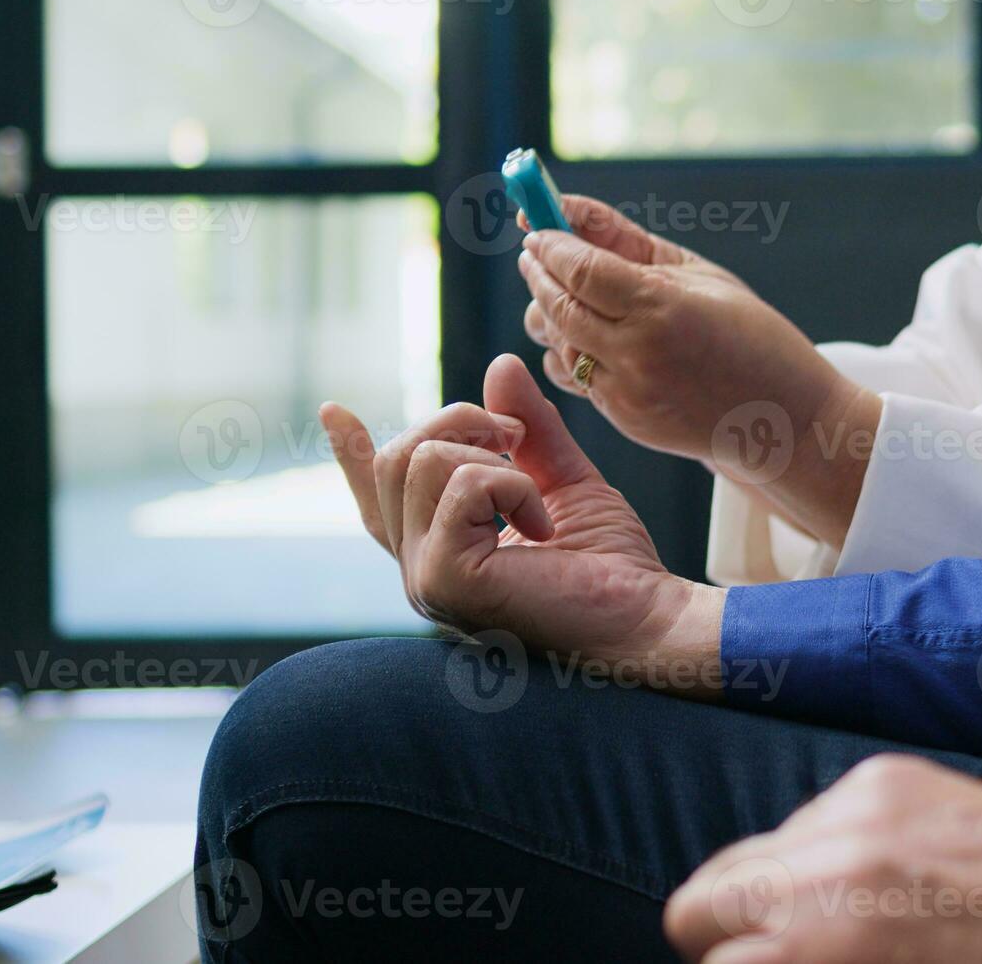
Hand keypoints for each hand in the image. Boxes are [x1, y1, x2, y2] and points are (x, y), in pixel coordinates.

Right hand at [321, 354, 725, 694]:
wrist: (648, 618)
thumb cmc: (613, 567)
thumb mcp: (564, 480)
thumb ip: (529, 429)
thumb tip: (499, 364)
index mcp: (443, 549)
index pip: (380, 498)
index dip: (352, 454)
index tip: (333, 411)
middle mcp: (423, 568)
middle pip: (399, 458)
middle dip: (460, 421)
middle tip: (518, 439)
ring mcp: (426, 579)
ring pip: (422, 460)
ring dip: (494, 456)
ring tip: (537, 496)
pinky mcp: (445, 581)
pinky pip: (461, 486)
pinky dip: (513, 486)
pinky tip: (544, 526)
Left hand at [517, 195, 880, 547]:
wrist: (784, 418)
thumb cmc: (750, 333)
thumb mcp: (698, 274)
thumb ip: (627, 240)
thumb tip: (569, 207)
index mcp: (661, 308)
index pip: (580, 269)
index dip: (551, 246)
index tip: (537, 228)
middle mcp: (637, 353)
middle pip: (558, 305)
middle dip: (539, 273)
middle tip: (536, 252)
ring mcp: (626, 393)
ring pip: (557, 344)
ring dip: (552, 314)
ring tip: (568, 292)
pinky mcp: (622, 419)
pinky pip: (574, 377)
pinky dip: (572, 350)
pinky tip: (593, 335)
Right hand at [664, 755, 981, 963]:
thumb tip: (760, 960)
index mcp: (823, 940)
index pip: (709, 956)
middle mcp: (824, 865)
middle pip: (698, 902)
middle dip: (731, 937)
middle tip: (776, 956)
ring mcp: (851, 809)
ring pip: (756, 854)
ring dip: (782, 890)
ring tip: (844, 920)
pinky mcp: (881, 775)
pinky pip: (813, 817)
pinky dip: (829, 851)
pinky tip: (882, 877)